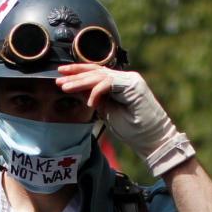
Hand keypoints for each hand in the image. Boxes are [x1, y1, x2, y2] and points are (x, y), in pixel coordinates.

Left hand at [56, 65, 192, 175]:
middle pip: (96, 70)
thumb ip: (99, 101)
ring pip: (100, 75)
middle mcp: (126, 78)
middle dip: (75, 74)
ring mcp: (131, 80)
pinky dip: (96, 92)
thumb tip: (84, 93)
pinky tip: (89, 103)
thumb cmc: (134, 130)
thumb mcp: (109, 113)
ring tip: (65, 88)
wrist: (152, 140)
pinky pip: (109, 83)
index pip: (97, 73)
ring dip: (81, 82)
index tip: (62, 78)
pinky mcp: (133, 85)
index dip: (79, 74)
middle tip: (59, 78)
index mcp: (120, 84)